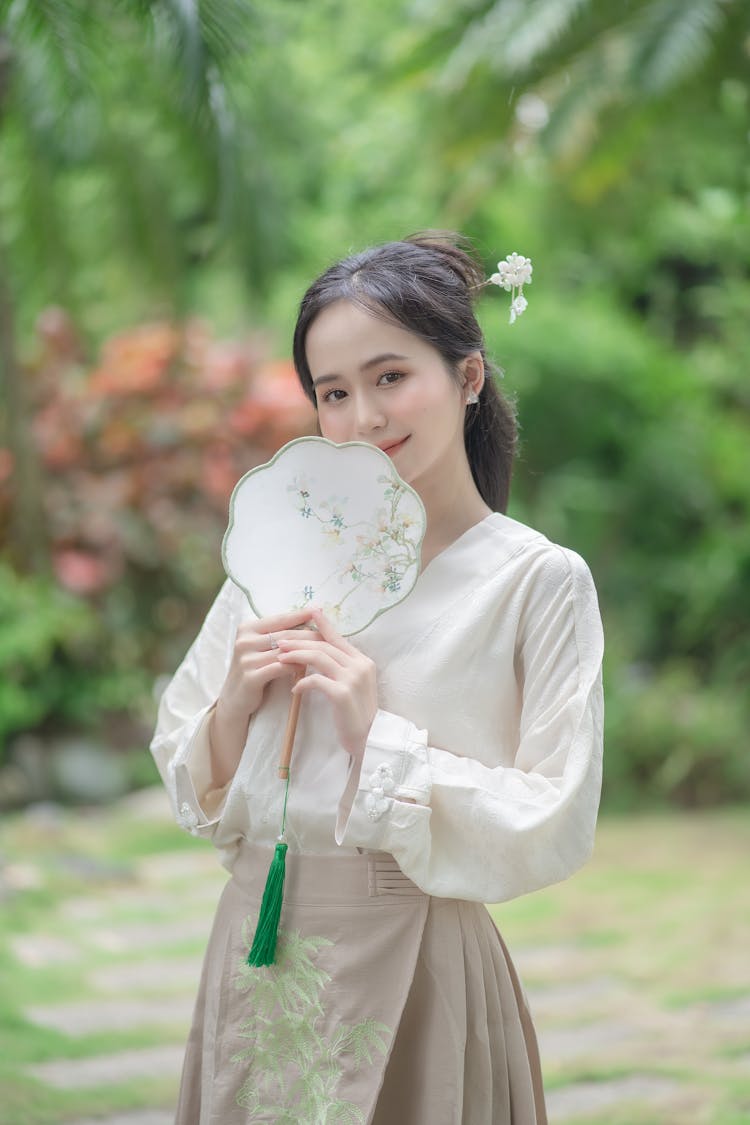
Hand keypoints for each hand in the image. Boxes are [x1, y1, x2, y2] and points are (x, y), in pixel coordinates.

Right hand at [210, 607, 317, 787]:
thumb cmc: (255, 670)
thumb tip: (310, 622)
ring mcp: (246, 658)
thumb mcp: (262, 649)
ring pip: (284, 652)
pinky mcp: (250, 676)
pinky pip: (280, 668)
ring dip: (305, 652)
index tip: (319, 610)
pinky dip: (296, 667)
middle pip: (285, 635)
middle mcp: (244, 640)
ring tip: (325, 653)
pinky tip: (308, 669)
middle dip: (309, 634)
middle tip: (329, 636)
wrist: (235, 700)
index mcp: (247, 628)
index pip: (280, 619)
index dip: (300, 615)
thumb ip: (279, 636)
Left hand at [276, 608, 377, 761]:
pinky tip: (294, 688)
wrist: (370, 739)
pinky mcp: (342, 694)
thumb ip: (341, 669)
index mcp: (363, 661)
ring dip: (297, 656)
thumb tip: (319, 655)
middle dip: (300, 641)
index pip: (338, 638)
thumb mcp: (353, 686)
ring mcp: (352, 679)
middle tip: (280, 642)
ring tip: (281, 658)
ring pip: (320, 658)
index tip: (309, 613)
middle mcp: (360, 666)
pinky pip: (317, 681)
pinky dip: (303, 682)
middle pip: (324, 645)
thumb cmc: (357, 714)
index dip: (323, 625)